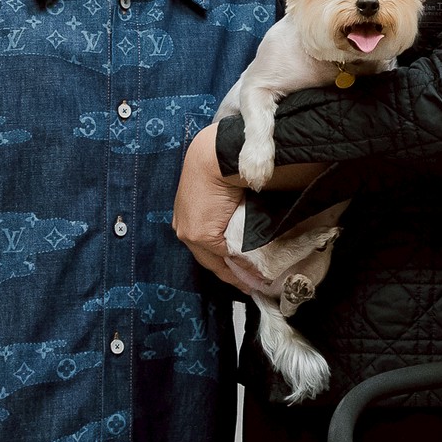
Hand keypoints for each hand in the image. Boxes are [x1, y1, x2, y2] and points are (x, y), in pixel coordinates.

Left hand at [175, 124, 244, 281]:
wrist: (217, 156)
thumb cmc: (221, 166)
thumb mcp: (224, 194)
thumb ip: (231, 217)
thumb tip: (250, 238)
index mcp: (188, 216)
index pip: (206, 248)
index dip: (225, 263)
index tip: (242, 275)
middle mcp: (185, 227)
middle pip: (210, 260)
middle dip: (232, 274)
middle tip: (252, 285)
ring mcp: (190, 233)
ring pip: (216, 262)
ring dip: (238, 274)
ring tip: (257, 283)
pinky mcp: (200, 235)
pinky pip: (225, 257)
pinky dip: (242, 267)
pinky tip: (256, 274)